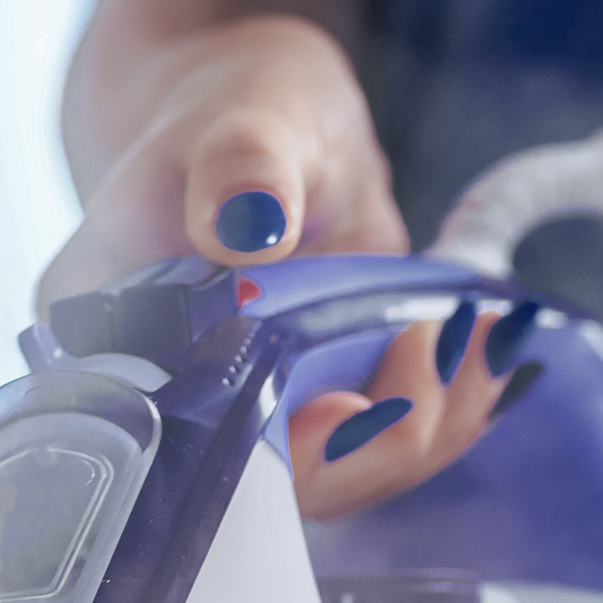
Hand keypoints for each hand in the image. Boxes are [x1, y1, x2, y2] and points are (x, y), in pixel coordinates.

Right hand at [44, 0, 541, 518]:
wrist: (276, 129)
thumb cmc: (240, 114)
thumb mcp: (242, 117)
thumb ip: (242, 165)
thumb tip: (250, 226)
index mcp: (121, 347)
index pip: (185, 447)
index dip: (271, 454)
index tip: (345, 408)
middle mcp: (189, 405)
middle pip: (283, 488)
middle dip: (373, 439)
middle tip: (430, 348)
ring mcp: (265, 419)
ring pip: (348, 477)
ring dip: (427, 421)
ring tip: (468, 335)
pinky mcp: (323, 416)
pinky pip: (386, 446)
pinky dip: (445, 408)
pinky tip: (481, 350)